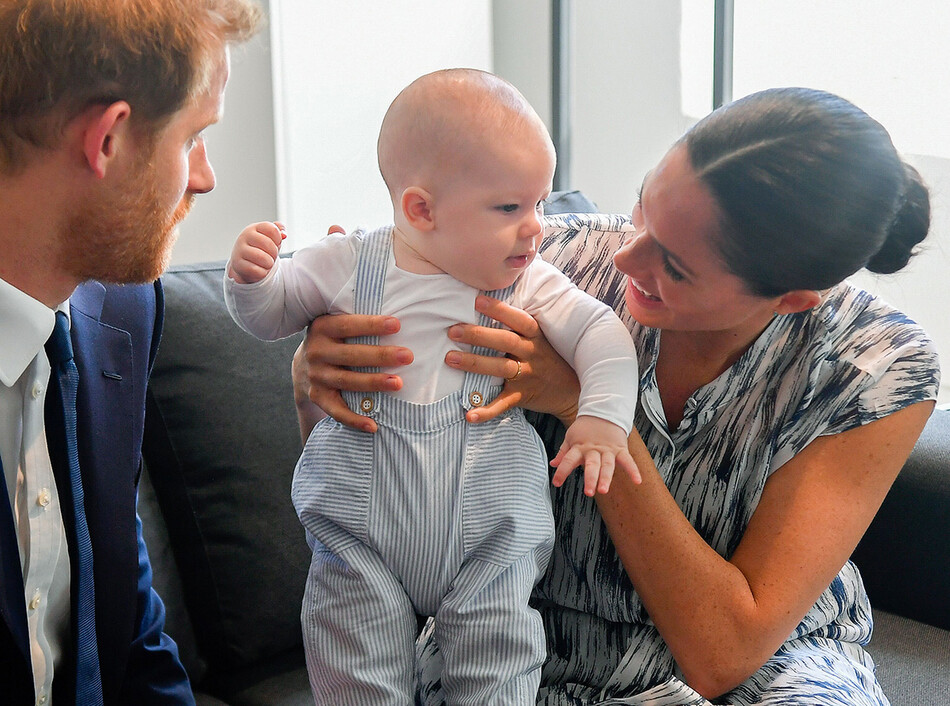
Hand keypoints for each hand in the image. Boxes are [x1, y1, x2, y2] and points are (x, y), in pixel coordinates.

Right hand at [228, 221, 286, 283]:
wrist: (244, 264)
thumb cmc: (260, 249)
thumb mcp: (270, 237)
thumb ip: (279, 231)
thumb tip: (284, 235)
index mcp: (253, 228)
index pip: (272, 229)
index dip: (278, 239)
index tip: (275, 243)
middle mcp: (244, 237)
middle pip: (268, 244)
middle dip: (274, 253)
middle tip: (271, 256)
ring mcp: (240, 250)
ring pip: (263, 258)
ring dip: (269, 263)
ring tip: (266, 263)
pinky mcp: (238, 265)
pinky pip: (258, 271)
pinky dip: (263, 272)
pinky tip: (259, 269)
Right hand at [298, 313, 411, 432]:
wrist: (303, 365)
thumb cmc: (336, 340)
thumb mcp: (338, 324)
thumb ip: (359, 321)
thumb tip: (399, 320)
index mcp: (322, 328)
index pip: (348, 325)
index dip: (372, 325)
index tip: (397, 325)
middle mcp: (316, 351)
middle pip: (351, 355)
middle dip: (381, 356)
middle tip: (407, 356)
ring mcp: (316, 376)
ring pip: (347, 381)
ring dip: (373, 383)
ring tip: (398, 383)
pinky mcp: (317, 397)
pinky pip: (336, 411)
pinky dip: (354, 420)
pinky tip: (373, 425)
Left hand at [443, 295, 579, 424]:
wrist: (572, 390)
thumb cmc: (548, 358)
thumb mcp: (540, 338)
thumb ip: (518, 325)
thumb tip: (485, 301)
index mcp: (536, 336)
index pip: (518, 319)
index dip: (499, 310)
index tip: (477, 301)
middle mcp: (532, 354)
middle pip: (505, 341)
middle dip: (478, 335)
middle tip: (453, 331)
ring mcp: (527, 376)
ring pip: (500, 368)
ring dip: (475, 363)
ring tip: (450, 358)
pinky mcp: (522, 396)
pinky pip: (503, 404)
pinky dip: (486, 411)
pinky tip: (469, 414)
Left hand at [550, 415, 640, 495]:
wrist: (603, 411)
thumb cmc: (586, 428)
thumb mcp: (571, 438)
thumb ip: (563, 453)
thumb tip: (553, 464)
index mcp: (579, 447)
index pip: (568, 460)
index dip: (562, 471)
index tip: (556, 482)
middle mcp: (593, 450)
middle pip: (592, 465)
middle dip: (590, 479)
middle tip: (589, 492)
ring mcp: (608, 450)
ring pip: (607, 465)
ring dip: (606, 478)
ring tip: (604, 490)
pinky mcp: (620, 449)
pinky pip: (627, 460)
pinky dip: (633, 470)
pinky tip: (637, 480)